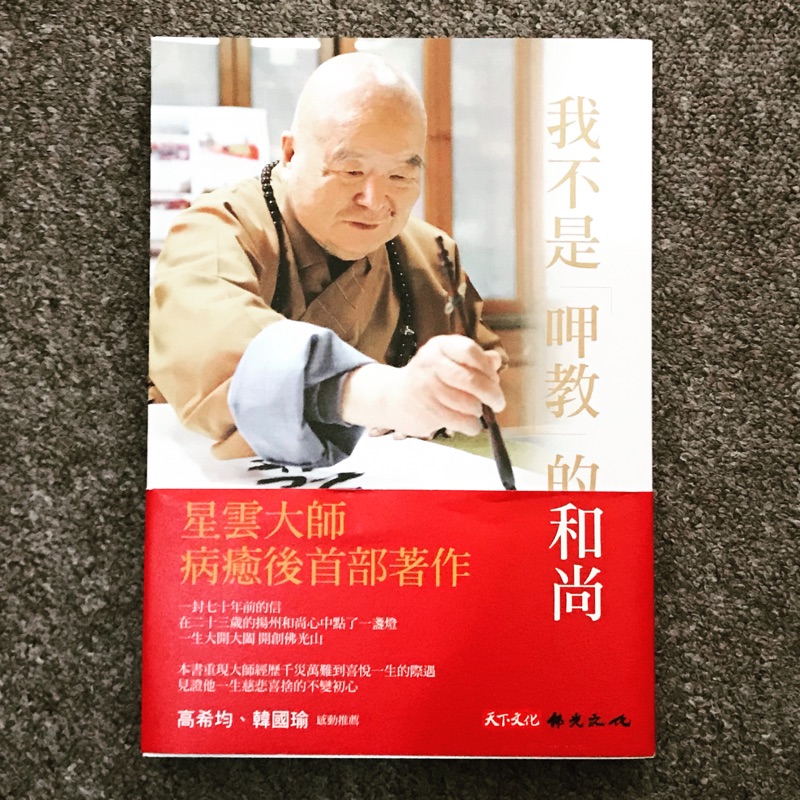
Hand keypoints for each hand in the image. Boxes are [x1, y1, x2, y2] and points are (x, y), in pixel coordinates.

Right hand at [340, 335, 504, 437]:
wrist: (393, 397)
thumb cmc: (429, 377)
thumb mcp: (449, 360)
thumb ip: (475, 360)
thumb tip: (495, 360)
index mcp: (439, 346)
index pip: (470, 351)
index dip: (487, 367)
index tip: (494, 379)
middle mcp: (430, 363)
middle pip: (471, 380)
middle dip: (492, 394)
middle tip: (498, 403)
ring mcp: (426, 388)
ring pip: (468, 404)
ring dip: (479, 411)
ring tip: (477, 411)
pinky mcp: (426, 410)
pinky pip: (459, 421)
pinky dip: (471, 425)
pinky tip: (470, 423)